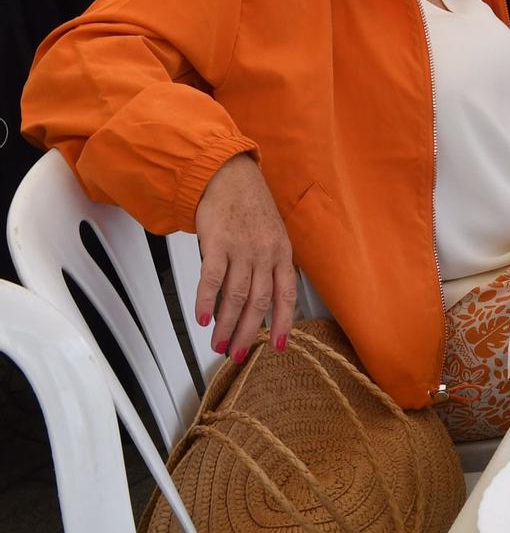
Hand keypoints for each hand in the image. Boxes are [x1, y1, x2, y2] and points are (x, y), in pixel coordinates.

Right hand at [193, 154, 297, 361]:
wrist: (229, 177)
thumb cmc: (250, 208)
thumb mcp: (273, 236)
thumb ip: (270, 265)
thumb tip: (265, 300)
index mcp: (282, 253)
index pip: (286, 295)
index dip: (284, 323)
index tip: (279, 347)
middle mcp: (265, 253)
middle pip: (259, 302)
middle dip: (249, 333)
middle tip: (238, 355)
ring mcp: (242, 249)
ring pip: (236, 296)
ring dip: (226, 325)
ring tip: (219, 344)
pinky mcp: (218, 243)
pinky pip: (212, 279)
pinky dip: (206, 301)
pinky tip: (201, 319)